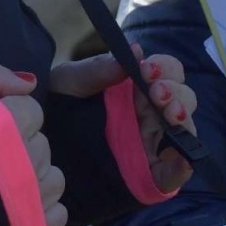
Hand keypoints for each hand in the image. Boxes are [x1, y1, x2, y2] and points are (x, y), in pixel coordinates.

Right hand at [0, 60, 65, 225]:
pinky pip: (55, 214)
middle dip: (19, 149)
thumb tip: (28, 82)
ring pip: (53, 179)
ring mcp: (32, 201)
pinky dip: (39, 211)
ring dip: (33, 180)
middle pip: (41, 145)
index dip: (7, 119)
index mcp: (8, 125)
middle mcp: (27, 161)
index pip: (31, 112)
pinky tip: (11, 210)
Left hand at [49, 44, 198, 192]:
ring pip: (185, 128)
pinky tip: (179, 152)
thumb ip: (99, 68)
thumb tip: (136, 50)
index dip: (165, 67)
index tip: (148, 69)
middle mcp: (149, 114)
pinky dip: (185, 161)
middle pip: (182, 96)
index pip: (166, 72)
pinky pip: (178, 170)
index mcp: (136, 88)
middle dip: (175, 90)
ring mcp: (152, 144)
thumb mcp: (70, 82)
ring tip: (170, 112)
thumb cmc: (56, 111)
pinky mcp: (151, 175)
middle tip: (156, 91)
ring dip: (183, 117)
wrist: (40, 153)